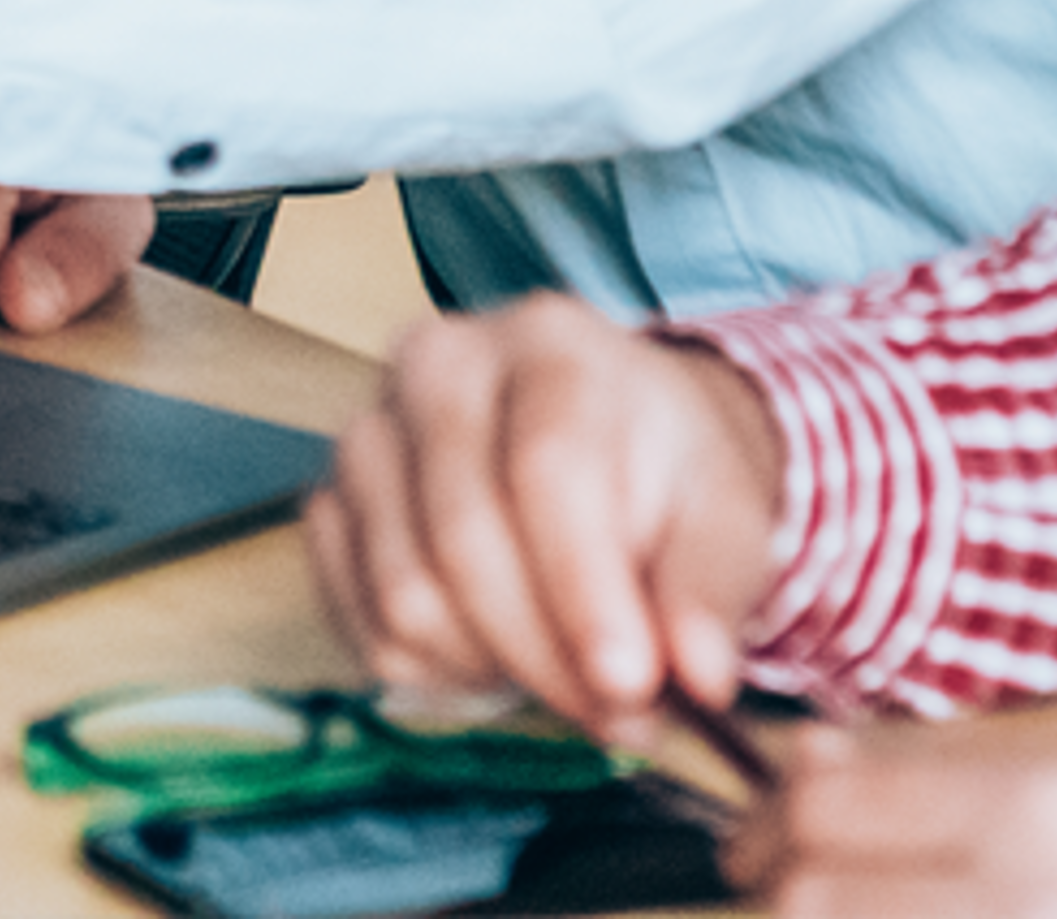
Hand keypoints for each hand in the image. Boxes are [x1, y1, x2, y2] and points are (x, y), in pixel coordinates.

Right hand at [306, 298, 785, 743]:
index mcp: (549, 342)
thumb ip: (711, 590)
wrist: (601, 442)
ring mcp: (370, 429)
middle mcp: (438, 362)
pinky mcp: (331, 499)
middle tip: (619, 714)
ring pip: (407, 591)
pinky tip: (495, 650)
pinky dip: (434, 669)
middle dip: (547, 656)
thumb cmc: (662, 474)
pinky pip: (360, 619)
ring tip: (561, 669)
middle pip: (465, 537)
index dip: (584, 588)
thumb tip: (699, 675)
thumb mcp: (725, 514)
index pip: (546, 467)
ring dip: (493, 668)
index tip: (632, 684)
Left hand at [735, 729, 1056, 917]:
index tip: (752, 829)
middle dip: (774, 887)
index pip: (828, 805)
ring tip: (825, 909)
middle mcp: (1019, 897)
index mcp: (1033, 812)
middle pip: (816, 896)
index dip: (765, 817)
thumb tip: (804, 759)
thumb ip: (945, 778)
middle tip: (764, 881)